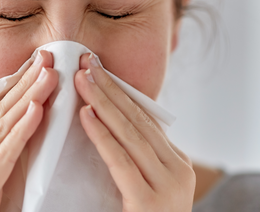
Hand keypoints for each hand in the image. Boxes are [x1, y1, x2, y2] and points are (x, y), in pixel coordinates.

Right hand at [0, 50, 57, 210]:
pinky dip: (20, 132)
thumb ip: (9, 151)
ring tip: (49, 75)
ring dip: (27, 99)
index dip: (14, 85)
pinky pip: (1, 159)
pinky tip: (36, 110)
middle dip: (23, 84)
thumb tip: (35, 113)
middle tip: (47, 57)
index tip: (37, 62)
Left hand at [75, 53, 194, 211]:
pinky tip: (86, 115)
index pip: (144, 120)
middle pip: (138, 120)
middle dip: (110, 88)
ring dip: (103, 102)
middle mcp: (177, 171)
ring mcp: (169, 186)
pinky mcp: (150, 203)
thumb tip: (105, 122)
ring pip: (130, 134)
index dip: (119, 92)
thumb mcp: (142, 184)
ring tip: (82, 78)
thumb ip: (132, 157)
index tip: (97, 69)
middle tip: (86, 61)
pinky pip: (121, 162)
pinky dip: (103, 136)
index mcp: (175, 163)